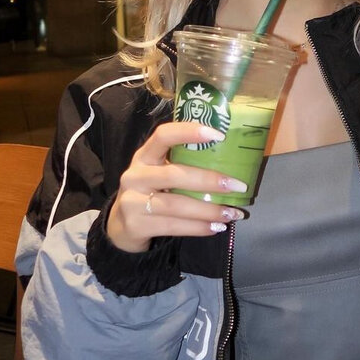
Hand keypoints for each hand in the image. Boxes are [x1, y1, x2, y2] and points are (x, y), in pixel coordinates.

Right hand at [107, 122, 246, 252]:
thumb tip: (231, 163)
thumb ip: (183, 165)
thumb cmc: (151, 193)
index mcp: (144, 156)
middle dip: (209, 180)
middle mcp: (135, 176)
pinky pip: (173, 226)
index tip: (218, 135)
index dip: (188, 132)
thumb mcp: (159, 173)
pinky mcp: (136, 225)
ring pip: (176, 205)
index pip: (163, 136)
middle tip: (237, 186)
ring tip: (232, 213)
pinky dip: (198, 227)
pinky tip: (215, 227)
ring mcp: (132, 201)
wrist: (121, 226)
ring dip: (208, 210)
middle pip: (174, 175)